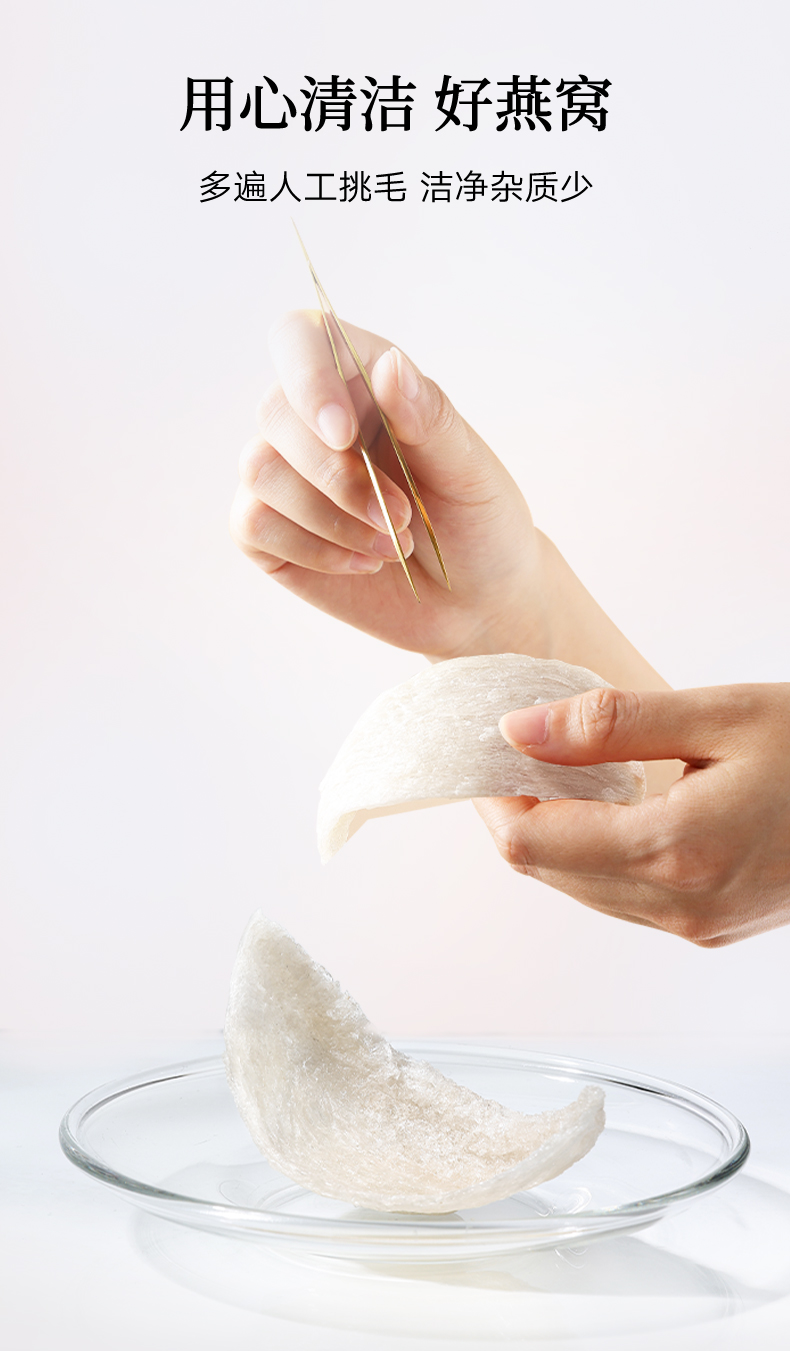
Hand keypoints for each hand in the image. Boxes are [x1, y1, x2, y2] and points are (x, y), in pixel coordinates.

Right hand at [230, 311, 549, 660]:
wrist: (475, 600)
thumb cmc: (478, 523)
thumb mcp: (470, 470)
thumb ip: (428, 417)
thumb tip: (389, 364)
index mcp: (363, 382)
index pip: (302, 338)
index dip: (309, 377)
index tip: (345, 436)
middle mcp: (314, 420)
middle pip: (274, 412)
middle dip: (336, 476)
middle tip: (401, 518)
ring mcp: (286, 475)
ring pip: (259, 469)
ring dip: (329, 518)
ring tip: (392, 546)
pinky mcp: (268, 531)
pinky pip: (252, 523)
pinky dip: (313, 549)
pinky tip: (362, 563)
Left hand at [477, 683, 789, 945]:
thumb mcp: (720, 715)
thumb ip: (608, 725)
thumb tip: (516, 729)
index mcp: (674, 851)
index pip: (529, 843)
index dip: (490, 796)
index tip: (485, 747)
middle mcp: (678, 906)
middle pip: (546, 871)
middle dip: (516, 811)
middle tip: (518, 747)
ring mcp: (697, 925)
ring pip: (580, 889)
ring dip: (555, 833)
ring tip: (565, 767)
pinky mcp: (713, 926)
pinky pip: (622, 897)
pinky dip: (597, 851)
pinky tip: (613, 802)